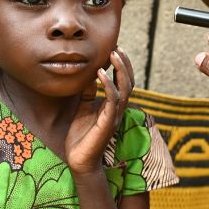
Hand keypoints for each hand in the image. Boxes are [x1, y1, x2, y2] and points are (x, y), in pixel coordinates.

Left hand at [65, 48, 133, 174]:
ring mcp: (115, 116)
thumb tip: (88, 75)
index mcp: (113, 106)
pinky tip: (100, 73)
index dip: (122, 66)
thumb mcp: (82, 109)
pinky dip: (109, 85)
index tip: (115, 49)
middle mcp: (118, 109)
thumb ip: (87, 94)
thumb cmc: (81, 137)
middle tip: (117, 48)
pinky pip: (112, 100)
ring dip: (121, 70)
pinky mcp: (108, 122)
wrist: (79, 161)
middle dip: (125, 64)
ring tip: (113, 54)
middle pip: (129, 82)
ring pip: (125, 88)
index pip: (123, 82)